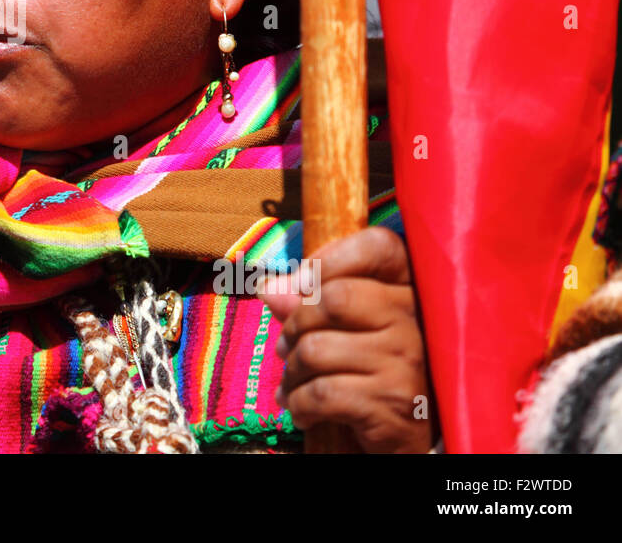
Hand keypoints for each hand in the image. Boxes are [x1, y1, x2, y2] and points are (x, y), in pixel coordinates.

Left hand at [257, 227, 436, 452]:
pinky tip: (302, 410)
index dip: (331, 257)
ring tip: (294, 383)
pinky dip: (299, 404)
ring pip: (317, 349)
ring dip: (292, 371)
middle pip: (333, 298)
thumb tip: (268, 288)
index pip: (380, 247)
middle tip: (286, 347)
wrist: (410, 439)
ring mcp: (409, 361)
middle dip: (295, 325)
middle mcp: (417, 320)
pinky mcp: (394, 403)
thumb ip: (309, 303)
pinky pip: (322, 393)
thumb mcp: (347, 330)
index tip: (301, 282)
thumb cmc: (372, 371)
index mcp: (412, 291)